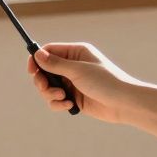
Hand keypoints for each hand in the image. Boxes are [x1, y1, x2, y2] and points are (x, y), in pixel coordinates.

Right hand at [27, 43, 142, 123]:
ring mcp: (72, 82)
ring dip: (50, 94)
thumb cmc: (106, 81)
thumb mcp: (78, 70)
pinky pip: (56, 100)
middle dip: (43, 81)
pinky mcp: (73, 97)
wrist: (124, 103)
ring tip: (62, 97)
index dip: (37, 59)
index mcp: (76, 53)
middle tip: (44, 87)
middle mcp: (73, 66)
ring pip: (48, 87)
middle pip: (45, 71)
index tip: (32, 70)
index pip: (49, 51)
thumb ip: (55, 64)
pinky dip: (58, 103)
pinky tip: (69, 105)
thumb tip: (37, 54)